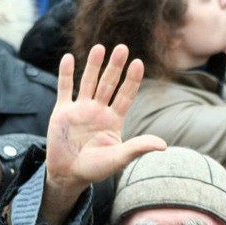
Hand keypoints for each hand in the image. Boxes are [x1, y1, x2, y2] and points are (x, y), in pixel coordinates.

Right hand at [43, 44, 165, 224]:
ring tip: (100, 47)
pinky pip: (64, 89)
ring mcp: (80, 109)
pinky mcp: (62, 112)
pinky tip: (68, 57)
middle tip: (122, 48)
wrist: (69, 175)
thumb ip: (138, 148)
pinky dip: (66, 74)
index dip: (132, 80)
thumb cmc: (96, 169)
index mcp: (113, 120)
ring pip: (88, 82)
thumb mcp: (119, 158)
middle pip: (108, 84)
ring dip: (93, 65)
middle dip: (115, 67)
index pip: (125, 96)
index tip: (139, 64)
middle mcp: (98, 111)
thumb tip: (164, 145)